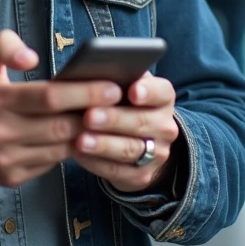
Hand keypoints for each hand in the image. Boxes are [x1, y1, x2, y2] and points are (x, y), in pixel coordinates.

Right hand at [0, 30, 123, 187]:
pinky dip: (67, 150)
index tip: (112, 87)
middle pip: (60, 126)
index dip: (84, 93)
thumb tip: (32, 55)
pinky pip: (50, 163)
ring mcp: (6, 158)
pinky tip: (80, 136)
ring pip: (60, 148)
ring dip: (85, 134)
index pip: (49, 97)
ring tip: (105, 119)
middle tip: (119, 104)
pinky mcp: (11, 177)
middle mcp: (0, 132)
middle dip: (94, 115)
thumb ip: (4, 45)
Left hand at [72, 73, 179, 192]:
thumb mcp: (125, 88)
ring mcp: (157, 154)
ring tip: (80, 140)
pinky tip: (79, 154)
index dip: (148, 92)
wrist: (140, 144)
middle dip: (113, 119)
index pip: (161, 92)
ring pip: (129, 149)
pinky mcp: (141, 176)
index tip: (132, 91)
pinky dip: (96, 163)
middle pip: (140, 122)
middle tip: (89, 116)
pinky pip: (117, 170)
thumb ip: (116, 79)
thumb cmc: (124, 105)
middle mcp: (165, 126)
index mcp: (163, 98)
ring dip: (103, 145)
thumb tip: (93, 69)